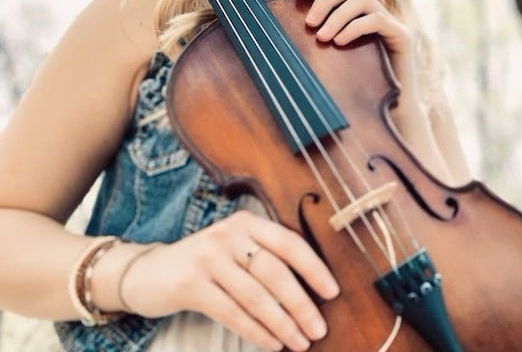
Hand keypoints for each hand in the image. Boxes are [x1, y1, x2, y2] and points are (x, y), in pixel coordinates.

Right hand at [118, 210, 338, 350]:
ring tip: (300, 342)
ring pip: (255, 296)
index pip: (289, 243)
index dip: (314, 269)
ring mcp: (208, 258)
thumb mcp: (236, 250)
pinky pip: (232, 313)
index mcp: (247, 223)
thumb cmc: (205, 264)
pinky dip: (256, 331)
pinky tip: (272, 344)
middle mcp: (229, 235)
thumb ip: (266, 259)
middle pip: (275, 272)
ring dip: (282, 323)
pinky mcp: (191, 284)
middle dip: (301, 304)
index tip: (332, 292)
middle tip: (319, 328)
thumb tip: (313, 293)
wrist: (148, 272)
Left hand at [293, 0, 416, 96]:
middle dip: (325, 0)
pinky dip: (354, 28)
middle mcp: (375, 11)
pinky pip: (376, 20)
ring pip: (362, 0)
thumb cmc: (359, 87)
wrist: (393, 108)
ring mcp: (391, 22)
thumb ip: (319, 40)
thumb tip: (288, 31)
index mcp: (358, 13)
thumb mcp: (334, 58)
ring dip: (337, 16)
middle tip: (309, 23)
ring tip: (322, 37)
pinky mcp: (402, 35)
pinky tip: (340, 42)